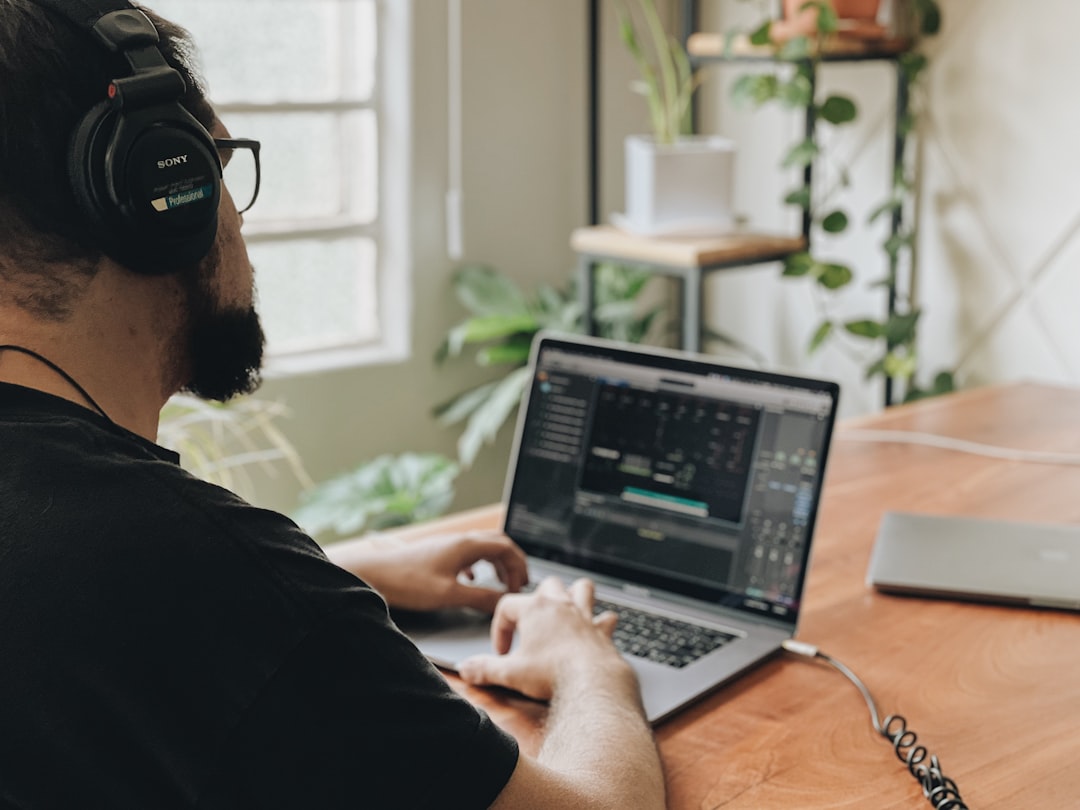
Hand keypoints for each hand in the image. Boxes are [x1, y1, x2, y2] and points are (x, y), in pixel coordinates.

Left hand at [329, 531, 528, 612]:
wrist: (373, 574)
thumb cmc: (407, 582)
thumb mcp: (449, 595)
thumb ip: (480, 598)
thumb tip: (504, 602)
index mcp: (467, 546)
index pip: (506, 547)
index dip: (520, 566)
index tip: (522, 587)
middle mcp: (459, 541)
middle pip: (497, 544)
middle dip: (512, 563)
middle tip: (518, 584)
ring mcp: (446, 546)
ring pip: (481, 549)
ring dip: (496, 564)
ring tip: (501, 583)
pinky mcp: (436, 554)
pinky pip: (466, 554)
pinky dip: (478, 566)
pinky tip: (471, 580)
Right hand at [458, 577, 630, 700]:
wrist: (591, 682)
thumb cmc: (552, 673)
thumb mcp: (510, 674)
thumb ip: (485, 669)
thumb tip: (466, 669)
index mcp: (534, 609)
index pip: (507, 606)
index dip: (500, 628)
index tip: (502, 652)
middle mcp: (560, 606)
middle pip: (546, 586)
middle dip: (537, 601)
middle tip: (532, 624)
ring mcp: (584, 616)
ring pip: (581, 588)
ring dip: (574, 595)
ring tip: (567, 609)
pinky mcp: (601, 631)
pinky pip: (605, 618)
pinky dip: (602, 622)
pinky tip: (598, 630)